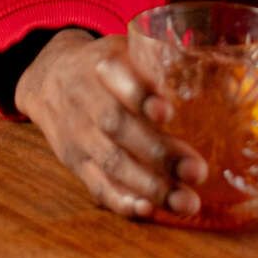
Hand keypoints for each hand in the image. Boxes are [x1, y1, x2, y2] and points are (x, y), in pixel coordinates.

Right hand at [14, 28, 206, 219]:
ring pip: (111, 163)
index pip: (118, 78)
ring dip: (150, 186)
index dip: (140, 96)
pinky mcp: (75, 162)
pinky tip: (149, 210)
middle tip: (197, 171)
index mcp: (100, 65)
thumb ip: (155, 55)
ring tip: (186, 201)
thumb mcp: (121, 47)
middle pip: (118, 127)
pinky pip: (96, 185)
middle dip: (159, 152)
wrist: (47, 80)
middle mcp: (85, 99)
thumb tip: (210, 70)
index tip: (167, 111)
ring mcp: (78, 134)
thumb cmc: (102, 65)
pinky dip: (122, 201)